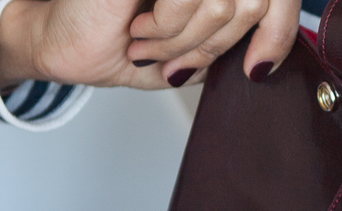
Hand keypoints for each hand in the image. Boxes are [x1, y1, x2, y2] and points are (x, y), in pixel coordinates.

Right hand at [0, 0, 298, 89]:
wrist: (58, 41)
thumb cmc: (112, 44)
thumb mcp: (186, 57)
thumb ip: (225, 49)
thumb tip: (267, 58)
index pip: (270, 2)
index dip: (279, 35)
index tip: (259, 70)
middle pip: (249, 5)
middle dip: (216, 48)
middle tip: (177, 64)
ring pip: (222, 7)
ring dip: (187, 42)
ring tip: (148, 47)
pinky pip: (186, 0)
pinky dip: (169, 27)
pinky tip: (139, 30)